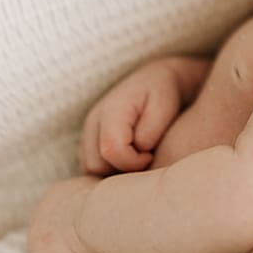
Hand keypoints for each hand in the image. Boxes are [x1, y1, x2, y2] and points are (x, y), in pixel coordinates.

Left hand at [28, 176, 105, 252]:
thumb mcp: (109, 194)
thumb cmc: (117, 203)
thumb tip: (111, 216)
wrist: (107, 213)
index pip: (62, 221)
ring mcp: (35, 241)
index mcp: (57, 196)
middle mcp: (39, 216)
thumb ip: (100, 204)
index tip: (100, 239)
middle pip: (51, 244)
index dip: (80, 235)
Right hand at [81, 57, 184, 173]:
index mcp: (110, 111)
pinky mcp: (88, 143)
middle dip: (121, 169)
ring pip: (90, 169)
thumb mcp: (165, 106)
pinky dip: (108, 170)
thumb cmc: (162, 93)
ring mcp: (87, 133)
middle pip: (95, 165)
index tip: (150, 155)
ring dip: (113, 172)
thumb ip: (151, 131)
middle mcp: (92, 122)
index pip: (110, 151)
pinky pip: (91, 168)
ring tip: (136, 160)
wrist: (154, 81)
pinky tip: (128, 161)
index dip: (133, 163)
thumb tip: (139, 151)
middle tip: (144, 160)